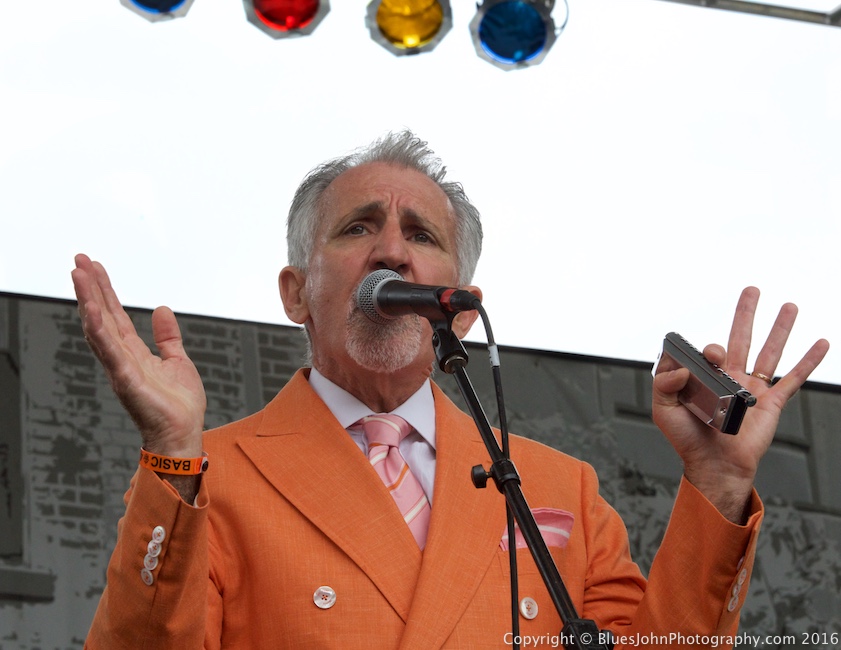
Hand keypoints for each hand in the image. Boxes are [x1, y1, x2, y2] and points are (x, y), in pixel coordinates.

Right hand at [71, 254, 205, 456]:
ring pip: (99, 328)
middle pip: (102, 315)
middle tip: (78, 259)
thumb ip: (167, 337)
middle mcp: (122, 357)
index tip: (93, 267)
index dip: (105, 290)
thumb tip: (162, 310)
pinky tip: (92, 311)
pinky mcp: (126, 380)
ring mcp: (121, 368)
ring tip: (78, 274)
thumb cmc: (179, 406)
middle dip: (91, 287)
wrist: (183, 433)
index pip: (115, 315)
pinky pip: (110, 351)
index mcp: (134, 352)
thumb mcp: (178, 360)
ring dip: (88, 301)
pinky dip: (100, 331)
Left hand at [652, 287, 828, 522]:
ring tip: (790, 306)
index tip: (700, 361)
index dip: (701, 350)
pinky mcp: (771, 402)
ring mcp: (752, 388)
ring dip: (780, 328)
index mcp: (704, 376)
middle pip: (740, 338)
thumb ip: (664, 383)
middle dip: (746, 313)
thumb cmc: (687, 440)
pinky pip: (794, 378)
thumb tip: (680, 366)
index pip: (704, 351)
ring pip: (769, 351)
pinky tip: (820, 343)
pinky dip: (809, 361)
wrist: (713, 465)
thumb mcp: (663, 410)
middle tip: (752, 289)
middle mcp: (729, 377)